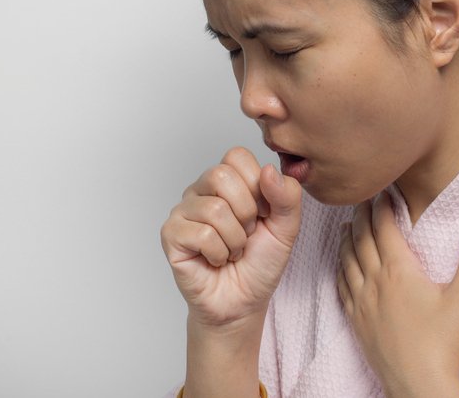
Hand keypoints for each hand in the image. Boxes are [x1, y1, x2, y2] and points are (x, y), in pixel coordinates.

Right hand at [161, 147, 302, 326]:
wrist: (243, 302)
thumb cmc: (259, 263)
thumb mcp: (286, 227)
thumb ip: (287, 196)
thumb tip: (268, 171)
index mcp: (226, 181)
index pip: (237, 156)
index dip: (257, 187)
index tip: (263, 214)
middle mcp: (200, 190)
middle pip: (222, 175)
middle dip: (246, 212)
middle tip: (246, 234)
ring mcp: (183, 211)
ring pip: (214, 209)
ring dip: (235, 240)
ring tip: (232, 251)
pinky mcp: (171, 235)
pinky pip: (201, 234)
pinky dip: (218, 253)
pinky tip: (215, 260)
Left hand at [337, 192, 458, 396]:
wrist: (419, 385)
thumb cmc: (445, 342)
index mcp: (399, 271)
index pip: (384, 228)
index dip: (381, 207)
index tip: (381, 191)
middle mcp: (375, 282)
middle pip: (362, 240)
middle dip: (362, 216)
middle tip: (361, 199)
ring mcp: (362, 302)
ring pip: (347, 261)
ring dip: (347, 239)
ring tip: (348, 225)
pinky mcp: (356, 321)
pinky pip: (341, 287)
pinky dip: (339, 269)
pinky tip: (340, 267)